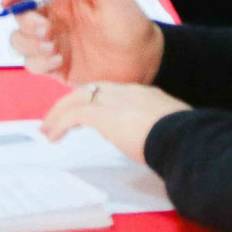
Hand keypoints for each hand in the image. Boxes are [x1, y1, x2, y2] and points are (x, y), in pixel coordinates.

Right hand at [3, 0, 162, 86]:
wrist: (145, 59)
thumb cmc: (129, 21)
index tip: (9, 1)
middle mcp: (52, 19)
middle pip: (18, 17)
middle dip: (26, 22)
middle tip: (47, 30)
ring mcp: (52, 44)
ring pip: (19, 42)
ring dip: (29, 44)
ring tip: (54, 48)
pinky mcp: (56, 68)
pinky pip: (33, 64)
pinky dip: (40, 62)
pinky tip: (61, 61)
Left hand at [41, 81, 189, 160]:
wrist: (183, 137)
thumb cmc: (183, 138)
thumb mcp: (169, 128)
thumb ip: (155, 129)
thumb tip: (150, 141)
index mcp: (143, 93)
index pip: (110, 91)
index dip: (93, 101)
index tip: (84, 113)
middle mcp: (126, 91)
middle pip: (89, 89)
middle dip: (69, 103)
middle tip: (55, 119)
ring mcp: (114, 101)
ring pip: (76, 98)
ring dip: (59, 113)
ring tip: (47, 129)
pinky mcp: (103, 115)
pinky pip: (73, 115)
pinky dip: (59, 123)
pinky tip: (53, 135)